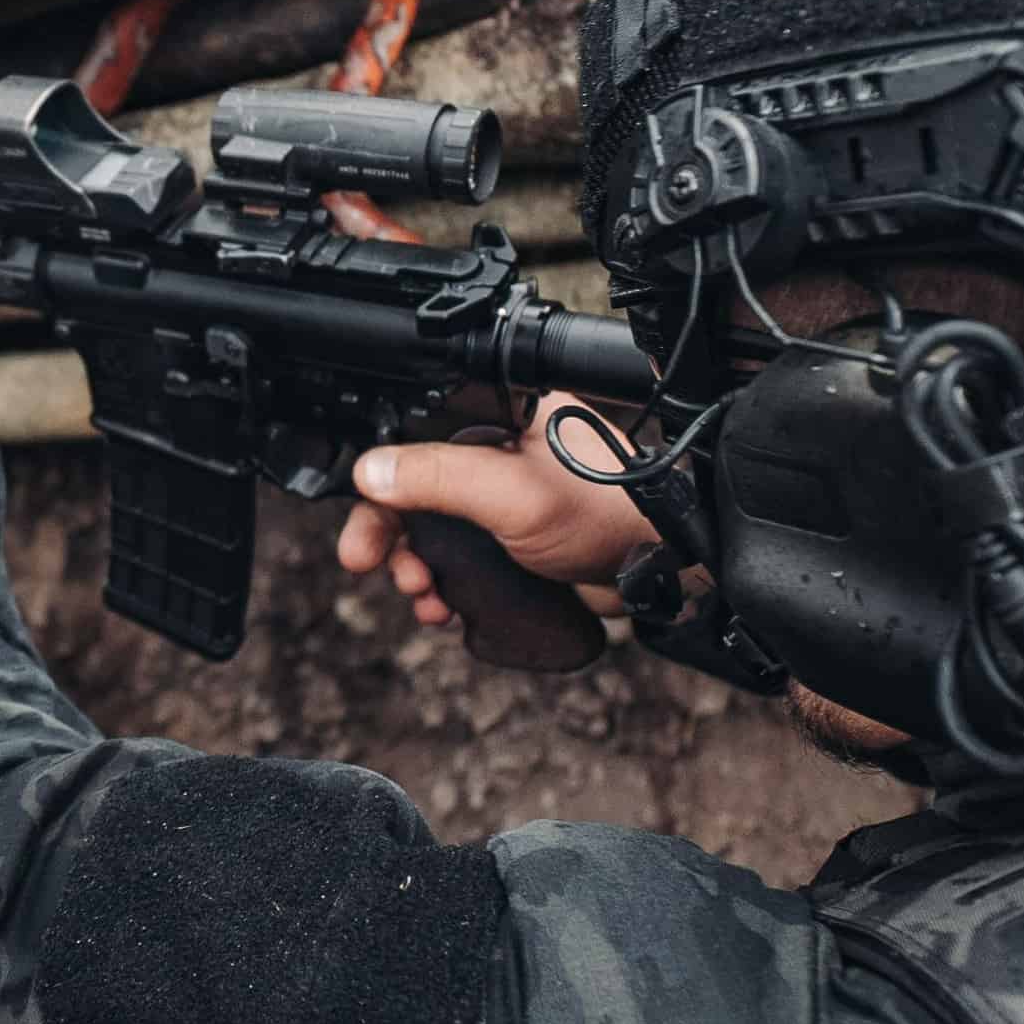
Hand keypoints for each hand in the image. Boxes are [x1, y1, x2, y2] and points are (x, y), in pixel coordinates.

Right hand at [335, 395, 659, 627]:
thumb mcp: (510, 493)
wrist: (663, 565)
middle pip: (411, 487)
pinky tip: (443, 608)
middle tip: (368, 563)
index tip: (360, 520)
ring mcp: (501, 496)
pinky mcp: (511, 538)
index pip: (411, 436)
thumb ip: (437, 477)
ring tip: (423, 596)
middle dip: (387, 533)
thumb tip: (369, 470)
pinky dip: (441, 585)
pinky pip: (456, 559)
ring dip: (413, 567)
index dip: (376, 480)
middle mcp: (494, 449)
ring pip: (429, 529)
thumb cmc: (608, 511)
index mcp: (495, 415)